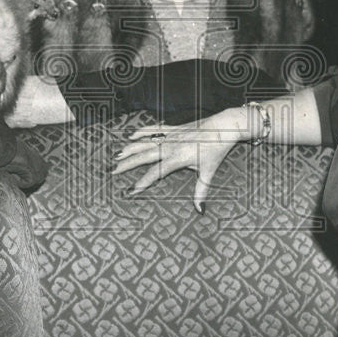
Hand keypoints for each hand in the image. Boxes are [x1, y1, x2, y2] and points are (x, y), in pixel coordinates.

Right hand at [112, 110, 245, 212]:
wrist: (224, 126)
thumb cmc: (217, 149)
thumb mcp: (209, 172)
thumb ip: (201, 191)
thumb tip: (200, 210)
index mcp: (178, 158)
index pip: (156, 173)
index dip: (143, 182)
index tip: (132, 190)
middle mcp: (171, 146)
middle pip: (144, 156)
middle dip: (128, 164)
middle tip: (113, 170)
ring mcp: (171, 136)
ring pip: (146, 142)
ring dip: (131, 148)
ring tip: (117, 155)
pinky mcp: (174, 128)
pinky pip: (155, 129)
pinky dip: (142, 131)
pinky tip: (132, 135)